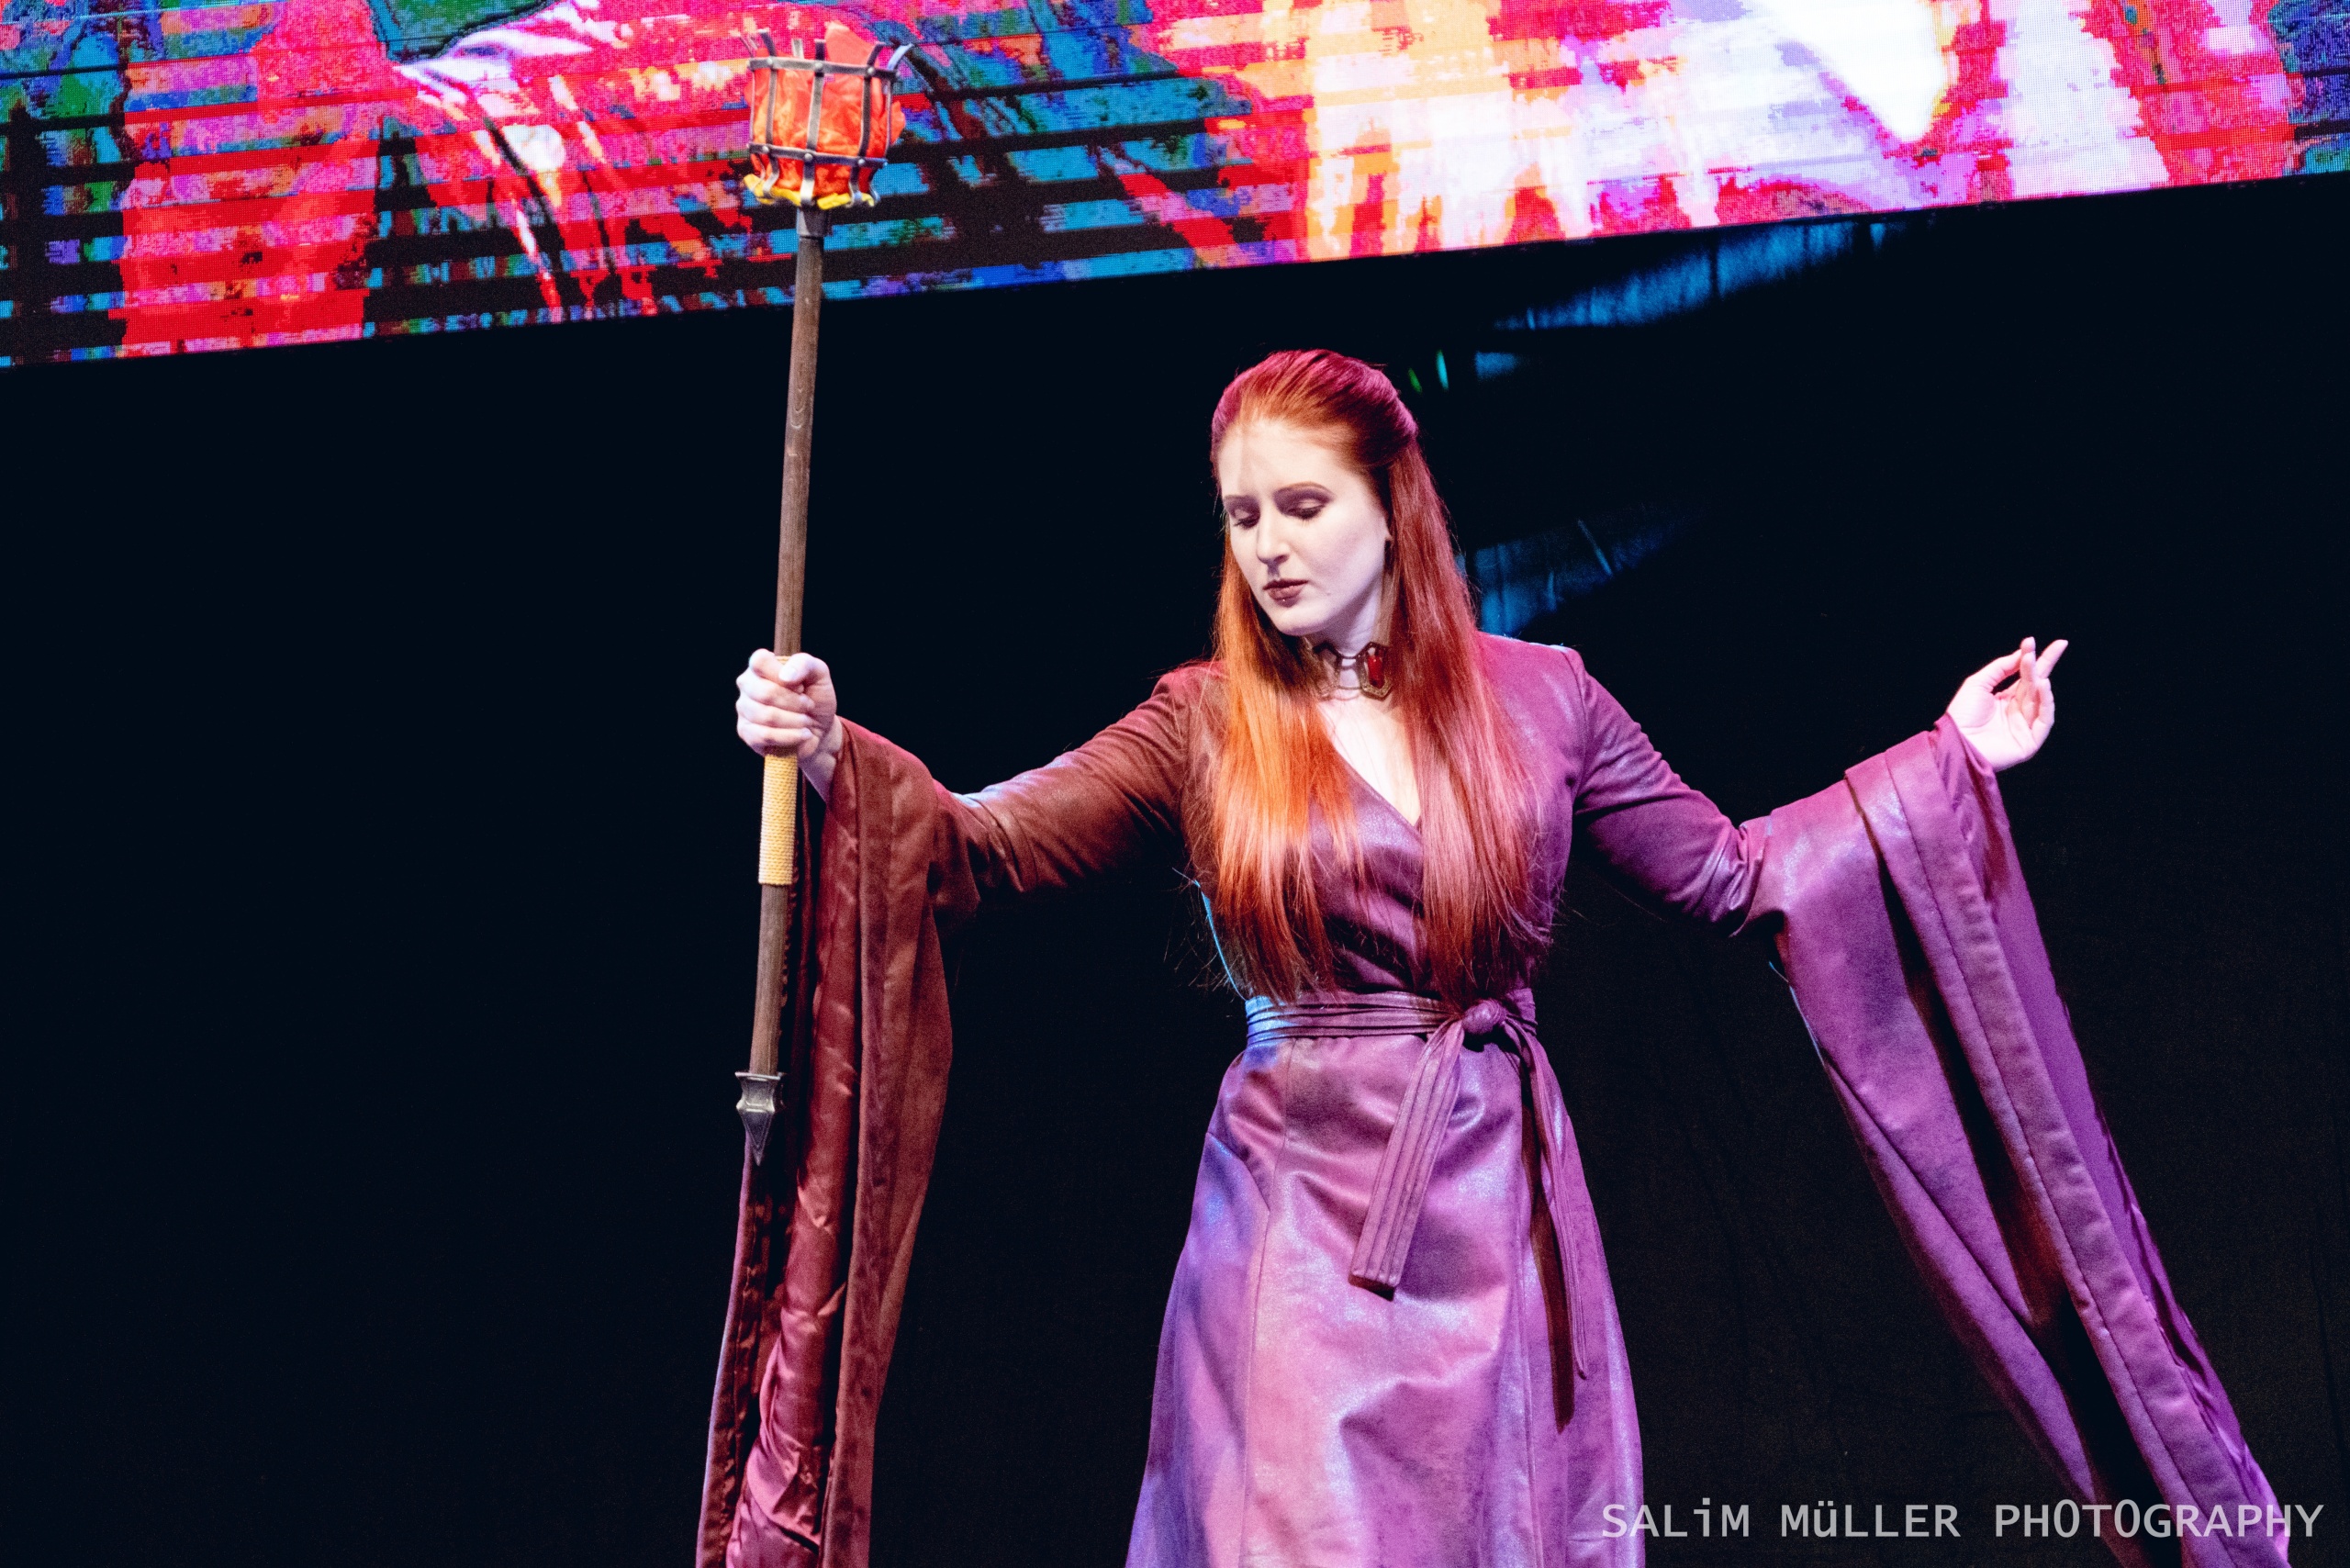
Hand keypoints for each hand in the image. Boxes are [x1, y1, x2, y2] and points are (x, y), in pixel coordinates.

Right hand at [735, 649, 842, 799]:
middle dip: (795, 703)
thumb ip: (804, 664)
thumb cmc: (816, 697)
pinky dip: (790, 737)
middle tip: (808, 706)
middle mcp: (747, 684)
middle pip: (765, 692)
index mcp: (761, 665)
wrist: (820, 728)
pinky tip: (801, 734)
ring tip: (806, 721)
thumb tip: (785, 676)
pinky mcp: (746, 732)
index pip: (759, 661)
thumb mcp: (819, 674)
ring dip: (796, 721)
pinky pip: (765, 736)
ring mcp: (744, 708)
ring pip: (767, 716)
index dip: (782, 675)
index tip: (800, 686)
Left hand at [1945, 637, 2067, 771]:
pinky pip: (2044, 720)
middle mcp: (2018, 711)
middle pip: (2036, 684)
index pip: (2026, 676)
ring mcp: (2025, 726)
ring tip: (2040, 669)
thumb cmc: (1962, 716)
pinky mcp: (2030, 741)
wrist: (1955, 742)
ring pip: (2041, 700)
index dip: (2034, 659)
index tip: (2034, 641)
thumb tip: (2022, 653)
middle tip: (2057, 646)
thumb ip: (2000, 668)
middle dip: (2045, 665)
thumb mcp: (1978, 684)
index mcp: (2006, 699)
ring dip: (2042, 683)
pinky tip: (2043, 686)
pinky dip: (2046, 703)